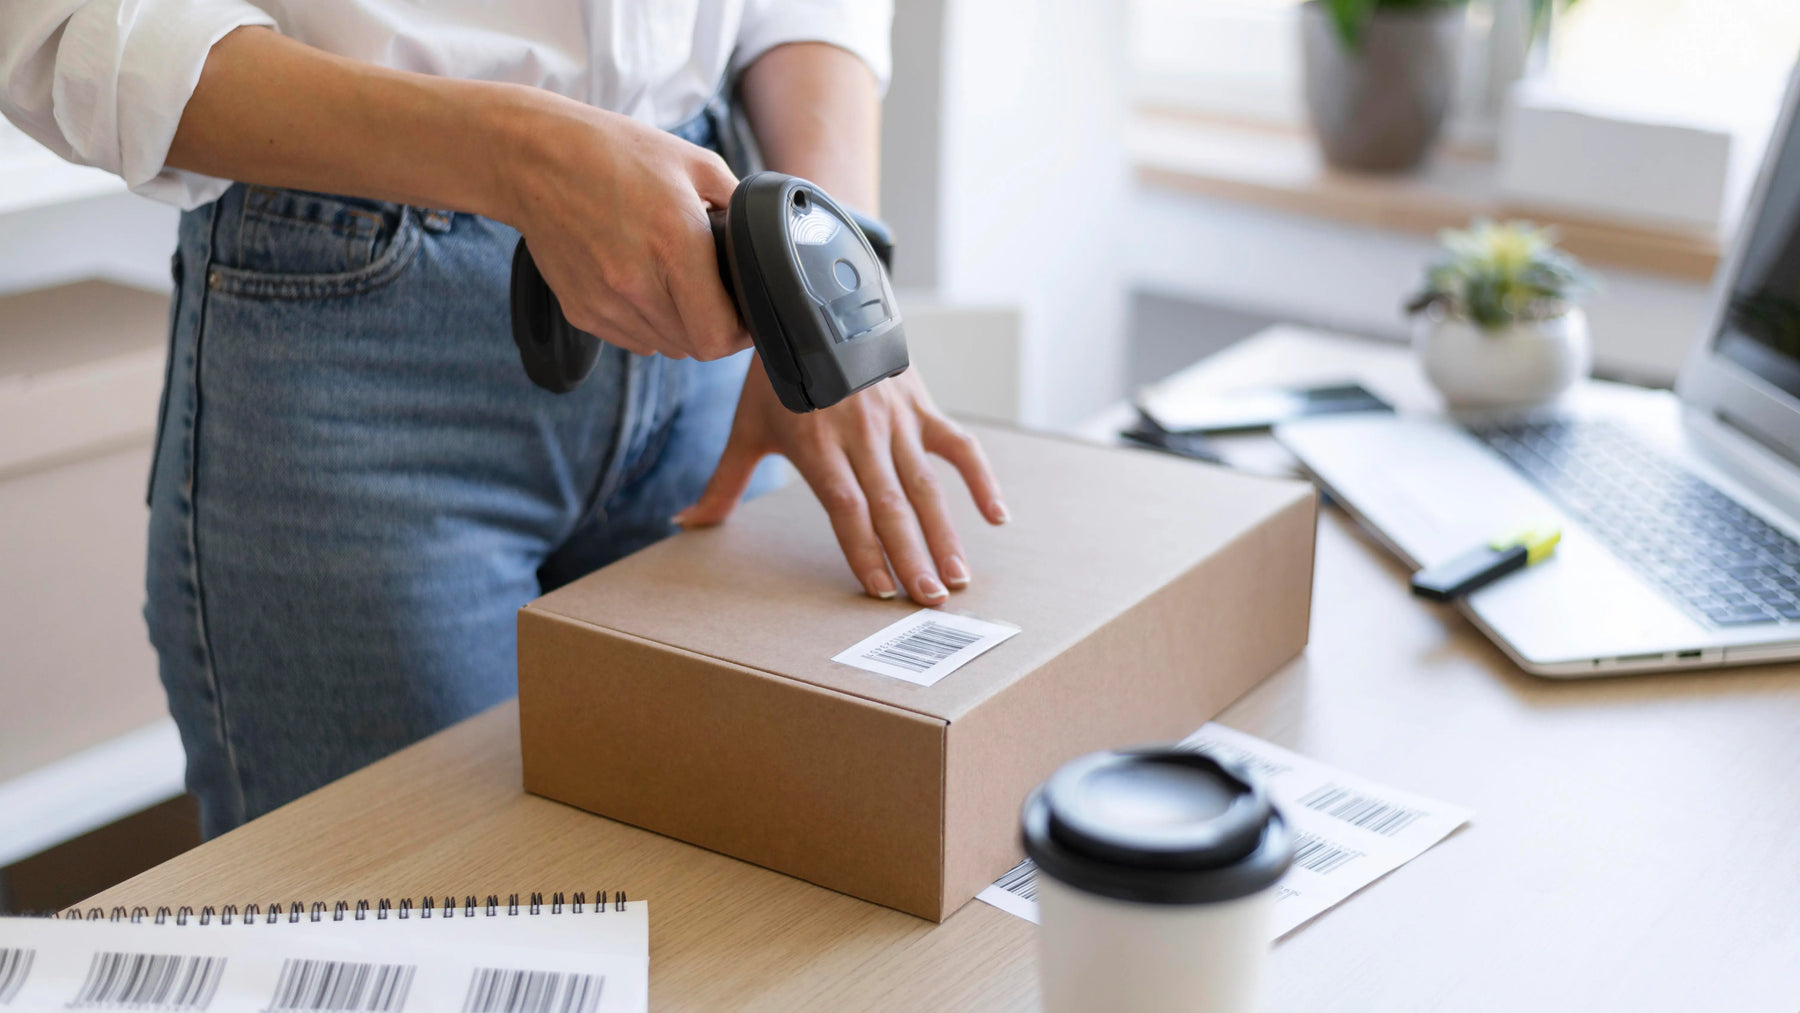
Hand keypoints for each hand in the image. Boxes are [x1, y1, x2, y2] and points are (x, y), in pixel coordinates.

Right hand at [503, 100, 748, 360]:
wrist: (532, 158)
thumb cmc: (614, 152)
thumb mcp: (693, 162)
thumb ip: (738, 204)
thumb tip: (763, 238)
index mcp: (675, 245)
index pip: (719, 337)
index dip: (742, 333)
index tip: (747, 314)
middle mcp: (638, 283)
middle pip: (696, 347)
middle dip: (715, 328)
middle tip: (719, 297)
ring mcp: (605, 302)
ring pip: (665, 346)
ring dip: (681, 327)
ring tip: (677, 285)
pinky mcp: (581, 311)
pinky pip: (632, 339)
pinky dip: (647, 324)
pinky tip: (644, 285)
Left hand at [674, 363, 1010, 603]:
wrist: (811, 302)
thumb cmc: (776, 375)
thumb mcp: (747, 428)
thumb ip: (723, 484)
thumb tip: (684, 525)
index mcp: (816, 443)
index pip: (845, 507)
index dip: (863, 548)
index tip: (879, 588)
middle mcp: (859, 433)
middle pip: (890, 504)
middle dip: (911, 555)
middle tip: (929, 600)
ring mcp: (895, 419)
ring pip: (926, 483)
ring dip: (945, 533)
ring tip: (957, 577)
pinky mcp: (920, 404)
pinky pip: (958, 445)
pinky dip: (980, 479)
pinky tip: (997, 517)